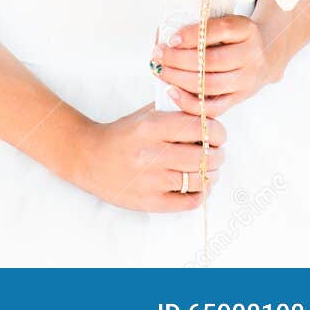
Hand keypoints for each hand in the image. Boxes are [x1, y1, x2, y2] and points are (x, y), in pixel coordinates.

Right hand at [67, 104, 226, 212]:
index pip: (198, 128)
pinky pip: (188, 202)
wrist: (89, 158)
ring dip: (212, 174)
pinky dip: (201, 194)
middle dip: (218, 154)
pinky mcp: (150, 202)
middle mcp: (152, 154)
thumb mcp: (144, 114)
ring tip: (210, 169)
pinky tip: (199, 186)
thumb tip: (206, 107)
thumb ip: (173, 109)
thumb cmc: (121, 134)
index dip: (217, 131)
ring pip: (199, 179)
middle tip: (218, 152)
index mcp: (151, 127)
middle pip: (203, 156)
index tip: (219, 133)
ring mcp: (151, 180)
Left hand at [150, 13, 282, 117]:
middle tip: (158, 53)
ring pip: (210, 85)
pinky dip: (189, 102)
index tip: (171, 38)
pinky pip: (213, 106)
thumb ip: (203, 26)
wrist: (266, 56)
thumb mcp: (228, 22)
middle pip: (212, 61)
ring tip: (160, 70)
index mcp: (246, 29)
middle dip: (179, 59)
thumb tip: (164, 33)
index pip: (220, 30)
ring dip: (179, 79)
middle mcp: (251, 55)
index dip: (193, 35)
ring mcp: (246, 80)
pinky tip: (172, 91)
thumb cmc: (236, 37)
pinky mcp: (239, 98)